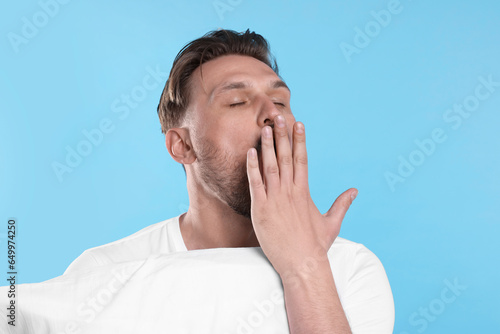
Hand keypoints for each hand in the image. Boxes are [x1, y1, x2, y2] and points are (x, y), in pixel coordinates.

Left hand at [246, 115, 357, 276]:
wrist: (302, 263)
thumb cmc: (315, 246)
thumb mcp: (332, 223)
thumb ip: (342, 204)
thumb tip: (355, 191)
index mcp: (304, 192)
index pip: (302, 159)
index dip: (299, 140)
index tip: (298, 123)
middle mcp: (291, 191)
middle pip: (286, 157)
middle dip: (282, 135)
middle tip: (278, 116)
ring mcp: (275, 199)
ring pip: (270, 166)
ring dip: (267, 146)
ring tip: (264, 128)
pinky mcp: (261, 209)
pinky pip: (255, 183)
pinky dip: (252, 167)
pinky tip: (250, 152)